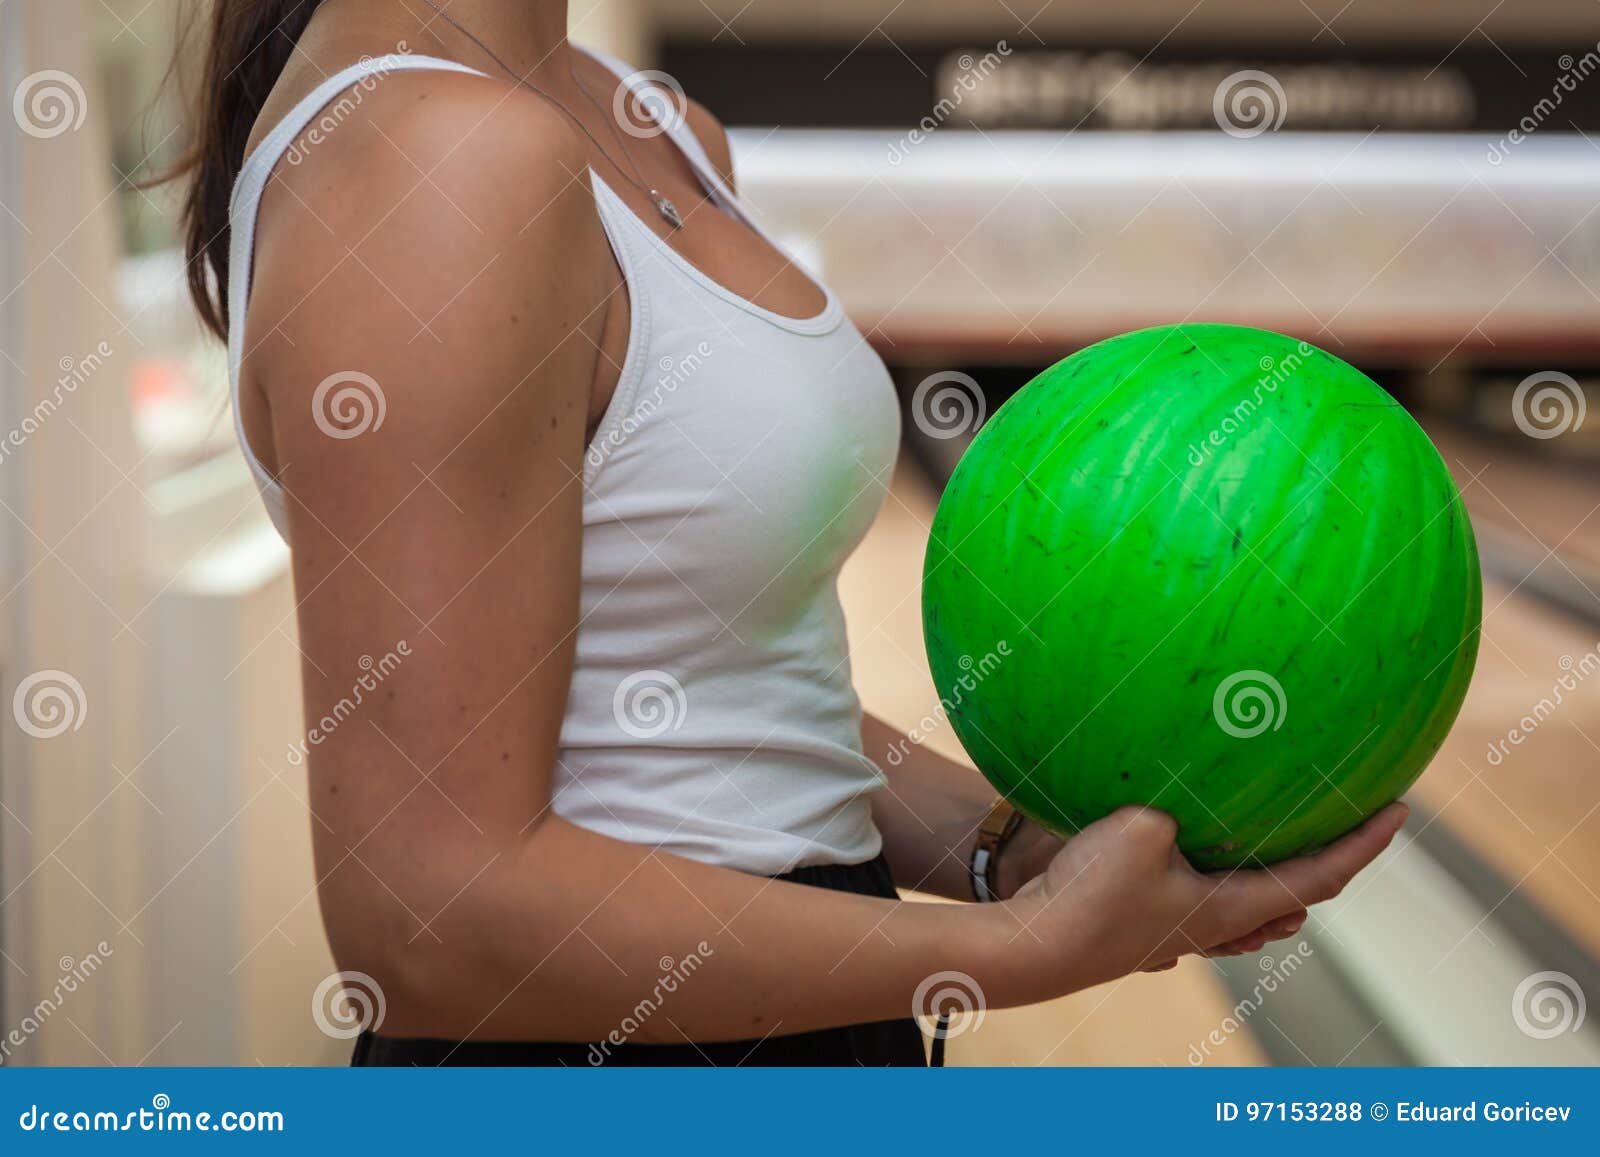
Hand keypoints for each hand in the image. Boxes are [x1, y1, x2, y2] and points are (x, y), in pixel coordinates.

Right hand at [990, 802, 1406, 1000]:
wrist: (1033, 944)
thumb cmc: (1091, 893)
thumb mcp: (1142, 827)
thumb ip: (1176, 804)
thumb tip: (1183, 788)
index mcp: (1231, 909)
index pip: (1319, 877)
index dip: (1364, 845)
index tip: (1400, 811)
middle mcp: (1214, 927)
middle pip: (1292, 901)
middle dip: (1326, 863)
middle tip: (1345, 820)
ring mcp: (1177, 931)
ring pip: (1247, 907)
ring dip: (1274, 875)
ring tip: (1283, 838)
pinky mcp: (1141, 924)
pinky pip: (1200, 899)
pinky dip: (1220, 875)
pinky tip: (1195, 853)